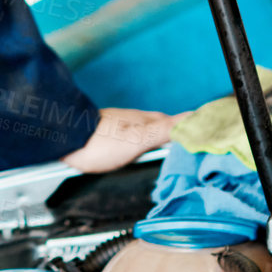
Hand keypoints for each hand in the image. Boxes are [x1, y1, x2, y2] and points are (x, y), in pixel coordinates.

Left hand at [60, 106, 187, 174]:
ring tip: (172, 148)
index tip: (209, 130)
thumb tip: (192, 121)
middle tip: (194, 141)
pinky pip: (134, 137)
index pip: (177, 122)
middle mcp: (134, 119)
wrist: (62, 140)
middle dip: (179, 132)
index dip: (193, 126)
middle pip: (163, 125)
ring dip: (161, 137)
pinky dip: (144, 142)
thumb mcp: (136, 140)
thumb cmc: (97, 143)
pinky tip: (140, 151)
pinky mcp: (108, 133)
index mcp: (144, 120)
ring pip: (148, 130)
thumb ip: (164, 131)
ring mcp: (120, 125)